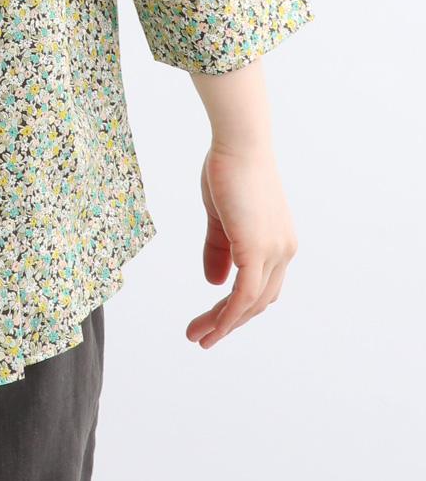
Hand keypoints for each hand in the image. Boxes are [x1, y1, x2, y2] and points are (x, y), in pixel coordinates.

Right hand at [186, 140, 297, 348]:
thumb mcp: (220, 217)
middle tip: (200, 336)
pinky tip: (211, 327)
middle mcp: (283, 251)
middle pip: (258, 302)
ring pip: (251, 303)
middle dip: (228, 322)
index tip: (211, 319)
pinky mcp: (258, 249)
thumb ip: (219, 250)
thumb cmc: (228, 170)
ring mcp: (274, 251)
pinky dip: (228, 315)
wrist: (238, 143)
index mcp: (277, 243)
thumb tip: (214, 283)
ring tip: (198, 336)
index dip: (236, 307)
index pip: (260, 287)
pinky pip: (244, 294)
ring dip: (224, 324)